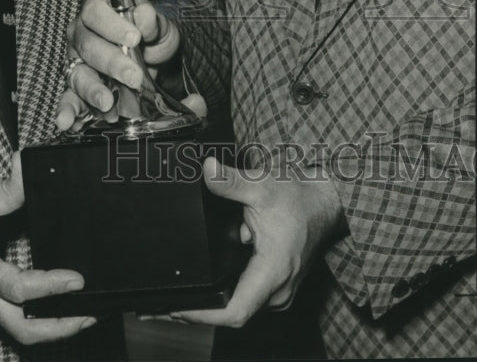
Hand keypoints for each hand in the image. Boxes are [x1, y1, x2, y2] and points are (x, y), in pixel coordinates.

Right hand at [0, 152, 94, 344]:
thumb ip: (7, 189)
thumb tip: (27, 165)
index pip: (17, 288)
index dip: (49, 286)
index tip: (77, 278)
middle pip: (24, 328)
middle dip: (61, 326)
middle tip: (93, 311)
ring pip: (24, 332)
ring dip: (58, 328)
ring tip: (89, 313)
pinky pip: (22, 322)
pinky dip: (48, 321)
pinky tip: (69, 308)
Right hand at [56, 0, 183, 131]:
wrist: (155, 63)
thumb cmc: (151, 37)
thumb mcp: (159, 26)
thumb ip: (151, 21)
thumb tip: (144, 15)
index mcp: (98, 10)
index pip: (95, 12)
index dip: (112, 25)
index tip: (134, 38)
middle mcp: (81, 34)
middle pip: (88, 46)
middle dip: (111, 63)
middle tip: (133, 77)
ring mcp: (76, 62)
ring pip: (78, 74)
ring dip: (92, 90)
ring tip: (107, 103)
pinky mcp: (77, 89)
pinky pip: (70, 99)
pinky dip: (68, 111)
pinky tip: (68, 122)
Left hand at [165, 157, 346, 327]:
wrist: (324, 204)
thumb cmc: (297, 199)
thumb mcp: (261, 185)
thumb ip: (231, 181)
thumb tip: (207, 170)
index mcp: (273, 271)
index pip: (236, 311)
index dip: (203, 315)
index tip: (176, 308)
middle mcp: (278, 291)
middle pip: (232, 315)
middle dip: (197, 311)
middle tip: (160, 305)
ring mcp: (279, 293)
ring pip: (239, 309)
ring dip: (209, 305)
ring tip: (175, 300)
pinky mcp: (276, 289)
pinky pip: (246, 300)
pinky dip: (223, 296)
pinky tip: (202, 290)